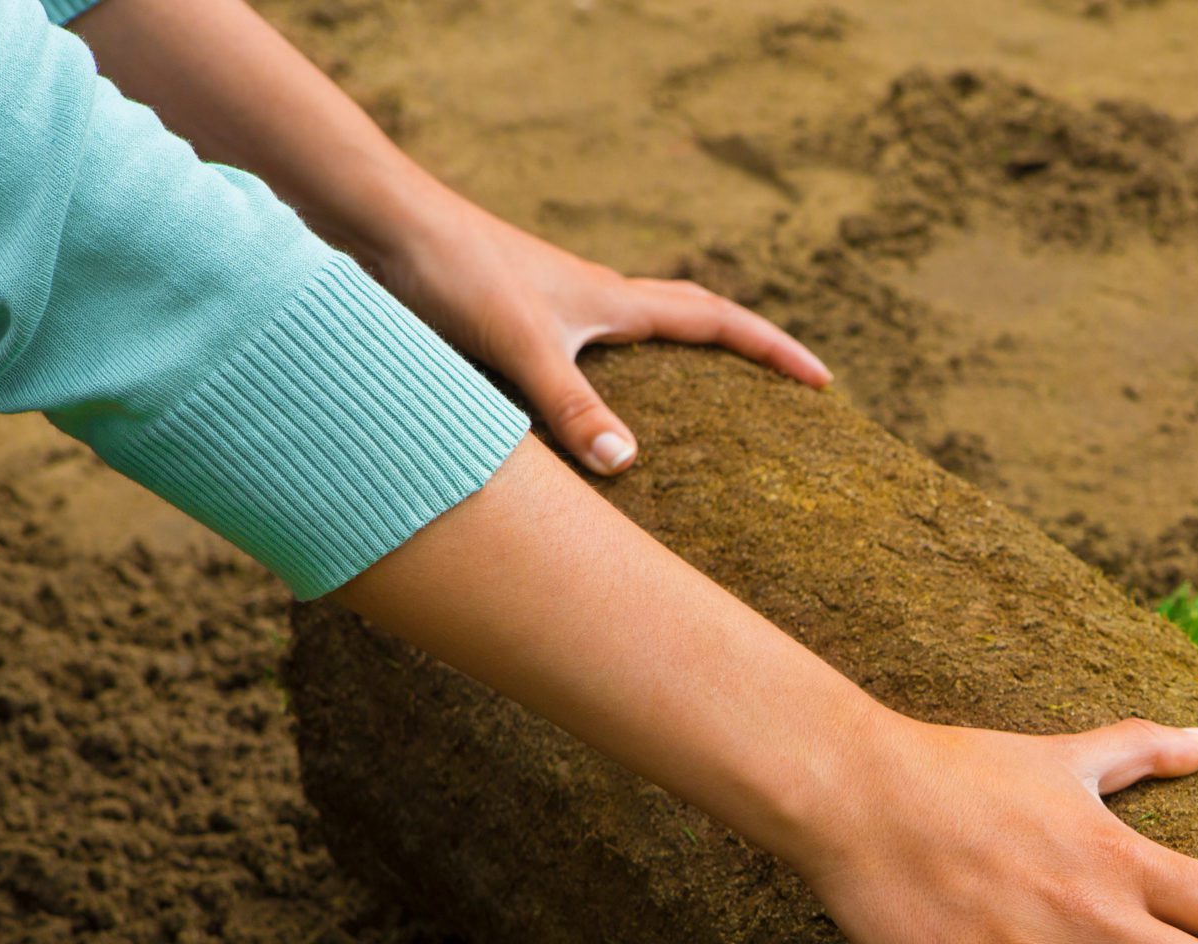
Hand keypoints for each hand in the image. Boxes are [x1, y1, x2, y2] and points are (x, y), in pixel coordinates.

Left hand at [371, 197, 830, 475]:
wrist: (375, 223)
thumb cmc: (450, 270)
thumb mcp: (520, 344)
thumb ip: (573, 405)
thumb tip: (628, 465)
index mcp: (610, 301)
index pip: (716, 320)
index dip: (772, 350)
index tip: (822, 381)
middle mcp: (589, 302)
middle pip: (686, 321)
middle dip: (739, 356)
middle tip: (779, 392)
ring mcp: (550, 311)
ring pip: (631, 341)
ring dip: (671, 368)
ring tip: (695, 418)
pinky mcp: (507, 325)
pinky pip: (576, 361)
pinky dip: (600, 389)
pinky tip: (582, 429)